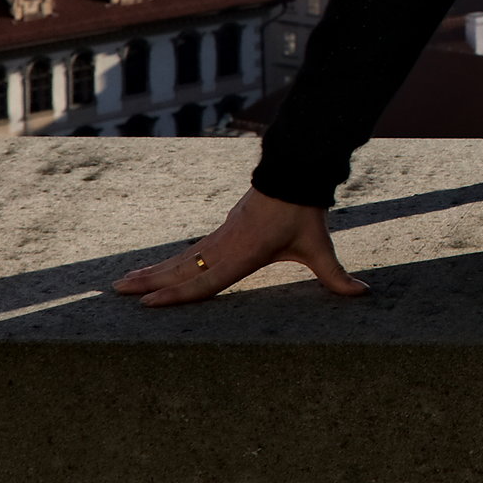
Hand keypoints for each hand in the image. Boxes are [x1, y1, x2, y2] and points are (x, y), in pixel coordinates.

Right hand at [112, 186, 370, 306]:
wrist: (293, 177)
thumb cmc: (304, 216)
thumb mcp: (319, 247)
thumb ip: (337, 276)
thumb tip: (364, 293)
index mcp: (244, 254)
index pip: (206, 280)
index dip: (178, 295)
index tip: (149, 305)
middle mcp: (225, 247)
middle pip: (182, 269)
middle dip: (150, 284)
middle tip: (117, 294)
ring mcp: (218, 238)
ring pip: (179, 259)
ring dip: (150, 273)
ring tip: (120, 285)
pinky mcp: (219, 233)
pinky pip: (187, 251)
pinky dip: (165, 263)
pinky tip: (152, 271)